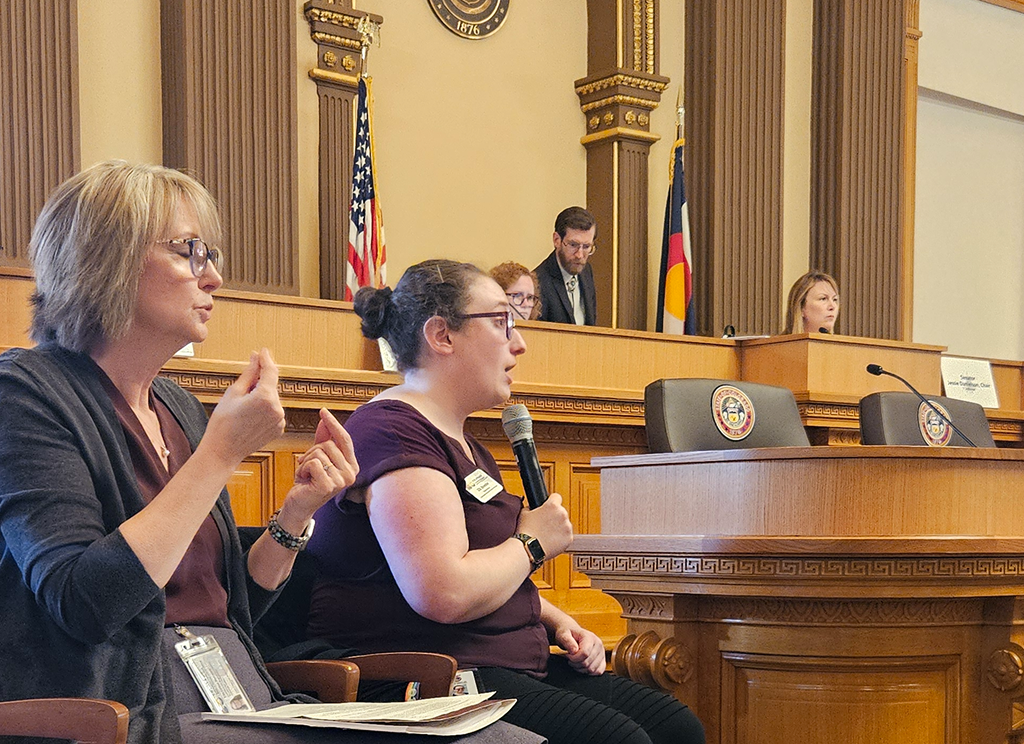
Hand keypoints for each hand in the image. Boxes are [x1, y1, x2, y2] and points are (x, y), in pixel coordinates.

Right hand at [203, 349, 285, 466]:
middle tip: (242, 386)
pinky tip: (249, 416)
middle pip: (271, 385)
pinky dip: (265, 408)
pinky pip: (274, 411)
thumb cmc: (223, 423)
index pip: (270, 371)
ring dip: (262, 396)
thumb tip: (256, 358)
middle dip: (260, 381)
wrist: (222, 452)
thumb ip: (249, 373)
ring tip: (242, 406)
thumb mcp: (233, 393)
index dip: (265, 359)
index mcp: (266, 397)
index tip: (262, 351)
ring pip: (272, 399)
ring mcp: (280, 420)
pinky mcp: (279, 429)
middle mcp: (277, 408)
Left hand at [276, 408, 358, 532]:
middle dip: (312, 451)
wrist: (299, 505)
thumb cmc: (308, 481)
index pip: (344, 439)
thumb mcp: (316, 456)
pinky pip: (313, 463)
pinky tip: (303, 479)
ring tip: (306, 474)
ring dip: (306, 461)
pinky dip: (303, 469)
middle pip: (329, 445)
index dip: (333, 424)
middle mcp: (351, 473)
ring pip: (319, 453)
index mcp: (352, 465)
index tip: (323, 411)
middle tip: (307, 465)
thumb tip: (324, 418)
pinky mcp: (328, 486)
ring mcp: (341, 481)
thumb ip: (323, 438)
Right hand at [515, 492, 572, 558]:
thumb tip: (533, 508)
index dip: (551, 502)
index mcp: (552, 505)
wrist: (529, 548)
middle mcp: (562, 514)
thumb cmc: (525, 531)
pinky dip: (561, 538)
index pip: (556, 497)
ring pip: (565, 524)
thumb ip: (532, 507)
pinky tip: (551, 541)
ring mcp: (567, 527)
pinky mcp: (569, 539)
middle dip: (555, 517)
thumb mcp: (524, 513)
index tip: (549, 508)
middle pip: (561, 512)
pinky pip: (567, 536)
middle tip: (545, 525)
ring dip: (558, 528)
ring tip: (547, 535)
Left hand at [555, 624, 605, 675]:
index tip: (568, 655)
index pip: (585, 653)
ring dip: (581, 668)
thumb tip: (574, 651)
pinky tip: (581, 666)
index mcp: (590, 637)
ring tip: (575, 661)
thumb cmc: (567, 634)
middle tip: (570, 658)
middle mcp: (599, 645)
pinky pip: (598, 671)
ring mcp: (602, 653)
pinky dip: (588, 672)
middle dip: (575, 663)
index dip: (574, 658)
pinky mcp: (602, 660)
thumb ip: (567, 641)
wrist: (572, 633)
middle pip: (587, 663)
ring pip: (592, 669)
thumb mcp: (563, 635)